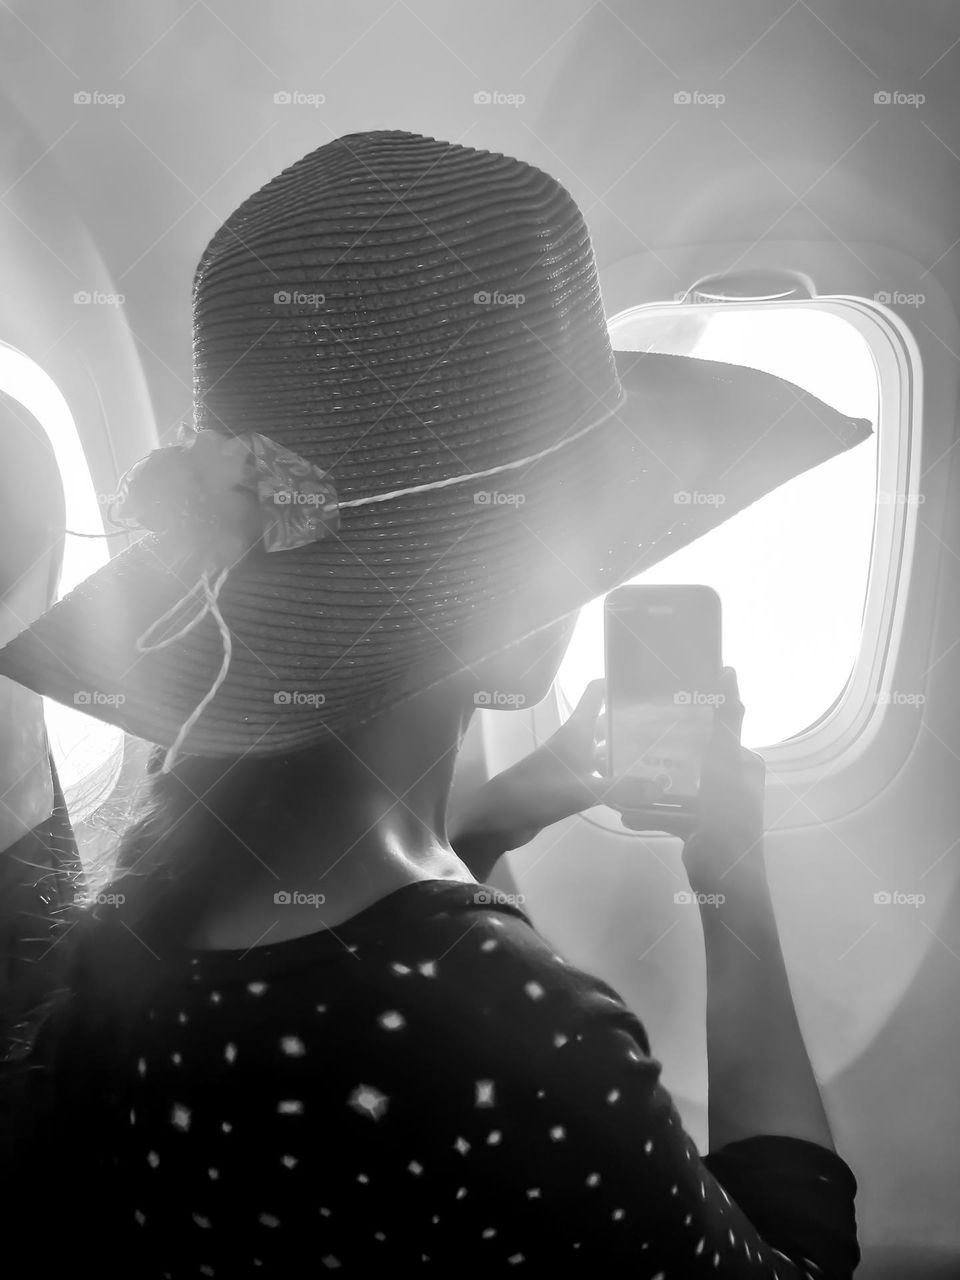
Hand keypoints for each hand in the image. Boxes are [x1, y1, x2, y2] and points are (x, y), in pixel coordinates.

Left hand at [450, 679, 664, 876]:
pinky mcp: (569, 785)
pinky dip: (616, 779)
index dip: (617, 682)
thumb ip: (622, 788)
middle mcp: (575, 741)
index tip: (645, 682)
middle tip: (668, 727)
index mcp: (576, 730)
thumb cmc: (538, 791)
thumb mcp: (582, 789)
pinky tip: (637, 789)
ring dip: (626, 753)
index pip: (597, 693)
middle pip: (607, 723)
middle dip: (632, 723)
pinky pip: (599, 776)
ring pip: (604, 751)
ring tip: (661, 757)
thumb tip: (661, 786)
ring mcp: (571, 763)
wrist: (501, 817)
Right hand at [609, 667, 765, 881]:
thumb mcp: (724, 762)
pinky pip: (668, 813)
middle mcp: (730, 784)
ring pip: (676, 788)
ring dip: (650, 787)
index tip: (658, 709)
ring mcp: (712, 809)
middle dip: (663, 755)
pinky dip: (648, 814)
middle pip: (692, 760)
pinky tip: (623, 812)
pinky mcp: (695, 829)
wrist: (725, 881)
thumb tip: (729, 672)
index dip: (689, 721)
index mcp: (742, 765)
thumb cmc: (728, 816)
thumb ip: (725, 720)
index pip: (715, 732)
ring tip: (621, 775)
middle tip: (631, 741)